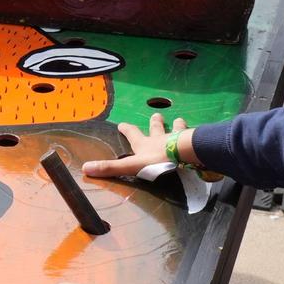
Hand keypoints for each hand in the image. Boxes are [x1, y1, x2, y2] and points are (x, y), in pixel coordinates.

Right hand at [81, 112, 195, 179]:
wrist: (183, 155)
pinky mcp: (191, 143)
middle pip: (156, 128)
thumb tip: (85, 168)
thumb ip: (110, 168)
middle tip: (157, 115)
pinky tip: (199, 133)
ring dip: (177, 125)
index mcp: (144, 145)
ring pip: (176, 129)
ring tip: (179, 120)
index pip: (132, 134)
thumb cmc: (157, 161)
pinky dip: (194, 135)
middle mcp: (159, 139)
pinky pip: (193, 137)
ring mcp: (176, 139)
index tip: (122, 124)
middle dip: (155, 122)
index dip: (126, 129)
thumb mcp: (131, 166)